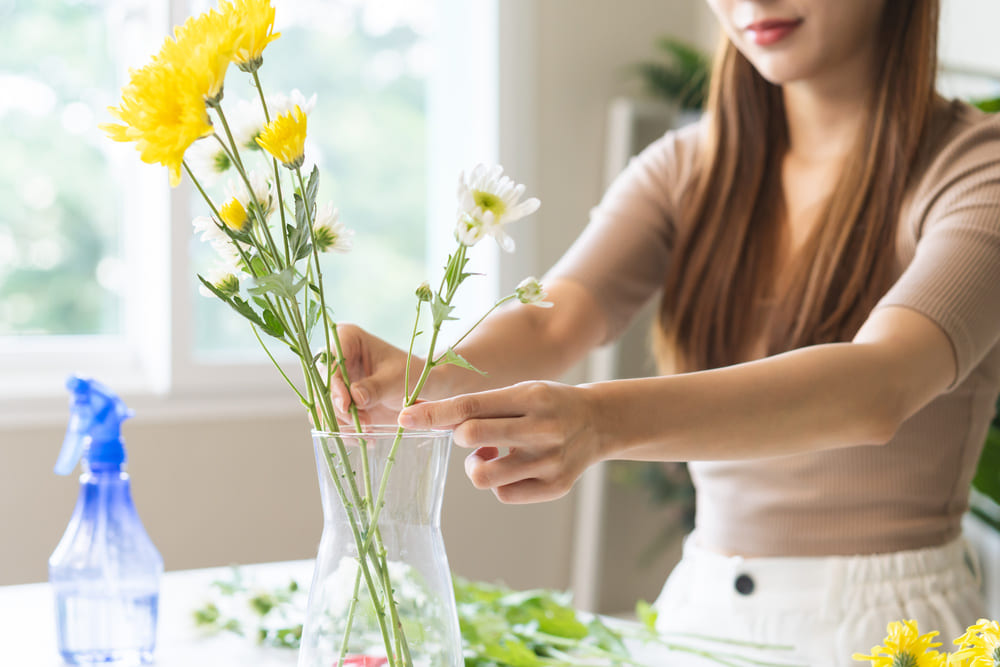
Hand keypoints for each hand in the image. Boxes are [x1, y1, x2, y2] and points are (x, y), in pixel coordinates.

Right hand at [330, 324, 422, 425]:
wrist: (421, 388)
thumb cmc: (411, 374)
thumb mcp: (397, 379)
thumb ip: (376, 387)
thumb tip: (355, 397)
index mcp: (346, 338)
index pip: (330, 362)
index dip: (334, 385)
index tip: (346, 405)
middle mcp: (334, 358)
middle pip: (321, 387)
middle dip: (340, 409)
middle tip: (364, 422)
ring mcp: (333, 381)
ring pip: (322, 406)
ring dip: (343, 423)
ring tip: (369, 428)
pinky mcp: (337, 401)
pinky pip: (329, 420)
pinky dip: (345, 432)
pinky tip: (367, 436)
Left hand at [397, 381, 602, 503]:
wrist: (599, 422)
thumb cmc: (548, 404)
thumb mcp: (521, 392)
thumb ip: (481, 406)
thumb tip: (431, 419)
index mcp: (531, 396)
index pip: (470, 405)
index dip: (434, 414)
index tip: (405, 417)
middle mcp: (543, 428)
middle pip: (473, 435)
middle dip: (459, 435)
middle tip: (469, 432)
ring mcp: (550, 460)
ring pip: (484, 475)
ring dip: (475, 465)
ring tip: (490, 453)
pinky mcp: (555, 486)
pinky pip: (504, 495)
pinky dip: (498, 483)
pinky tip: (512, 467)